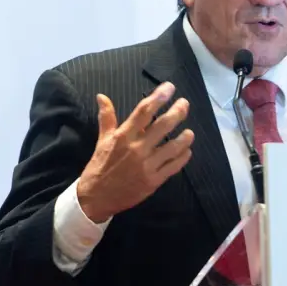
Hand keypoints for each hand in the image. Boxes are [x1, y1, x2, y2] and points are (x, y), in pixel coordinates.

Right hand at [76, 82, 194, 222]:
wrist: (96, 198)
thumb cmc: (100, 166)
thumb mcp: (102, 140)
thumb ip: (107, 117)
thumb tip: (102, 96)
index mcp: (123, 136)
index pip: (144, 112)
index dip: (158, 97)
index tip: (169, 87)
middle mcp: (136, 149)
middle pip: (163, 125)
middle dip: (177, 112)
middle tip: (184, 104)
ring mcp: (147, 166)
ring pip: (173, 147)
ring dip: (185, 137)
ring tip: (190, 132)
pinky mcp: (153, 181)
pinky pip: (173, 166)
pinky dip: (183, 157)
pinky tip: (187, 151)